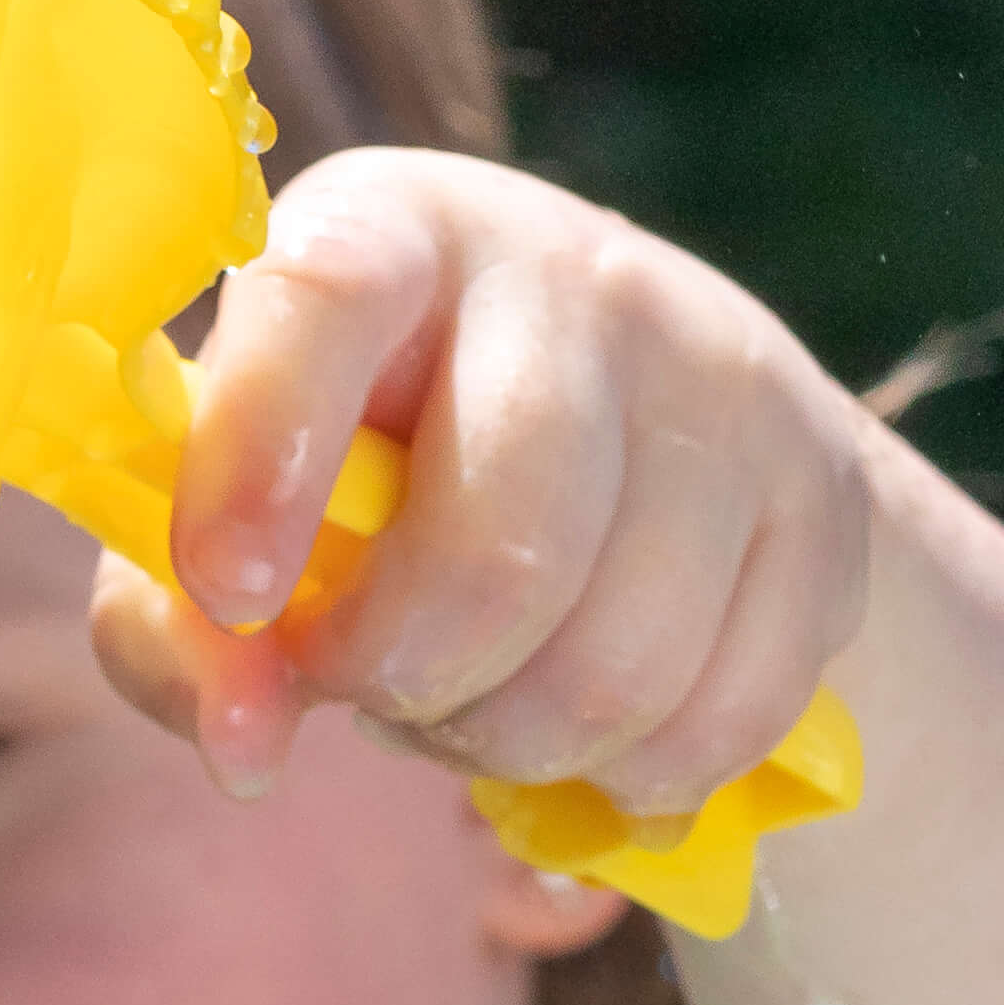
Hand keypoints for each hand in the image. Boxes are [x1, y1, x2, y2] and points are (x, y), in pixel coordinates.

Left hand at [91, 150, 873, 813]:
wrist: (622, 439)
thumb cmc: (365, 480)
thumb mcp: (235, 525)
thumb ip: (179, 633)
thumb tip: (245, 743)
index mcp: (389, 227)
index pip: (324, 301)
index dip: (262, 463)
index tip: (227, 592)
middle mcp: (574, 271)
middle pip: (502, 546)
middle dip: (404, 677)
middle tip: (363, 686)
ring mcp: (723, 375)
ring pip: (615, 661)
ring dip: (509, 745)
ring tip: (466, 705)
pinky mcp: (824, 496)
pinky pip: (722, 715)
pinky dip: (627, 776)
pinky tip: (578, 736)